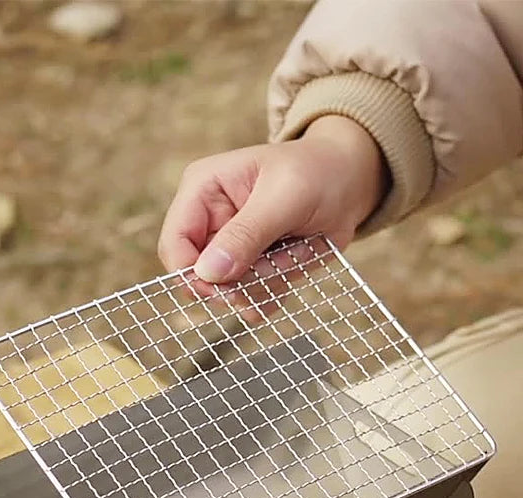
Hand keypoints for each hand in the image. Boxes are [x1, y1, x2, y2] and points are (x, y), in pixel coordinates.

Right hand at [158, 115, 387, 282]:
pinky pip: (248, 300)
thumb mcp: (286, 197)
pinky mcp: (246, 268)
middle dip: (240, 281)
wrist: (347, 183)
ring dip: (264, 284)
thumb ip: (247, 234)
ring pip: (226, 294)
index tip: (230, 287)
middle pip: (199, 279)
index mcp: (202, 190)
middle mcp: (207, 222)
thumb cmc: (317, 173)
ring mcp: (226, 248)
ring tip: (292, 253)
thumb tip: (208, 272)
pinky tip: (291, 266)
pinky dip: (273, 293)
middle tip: (277, 262)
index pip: (175, 246)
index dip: (195, 275)